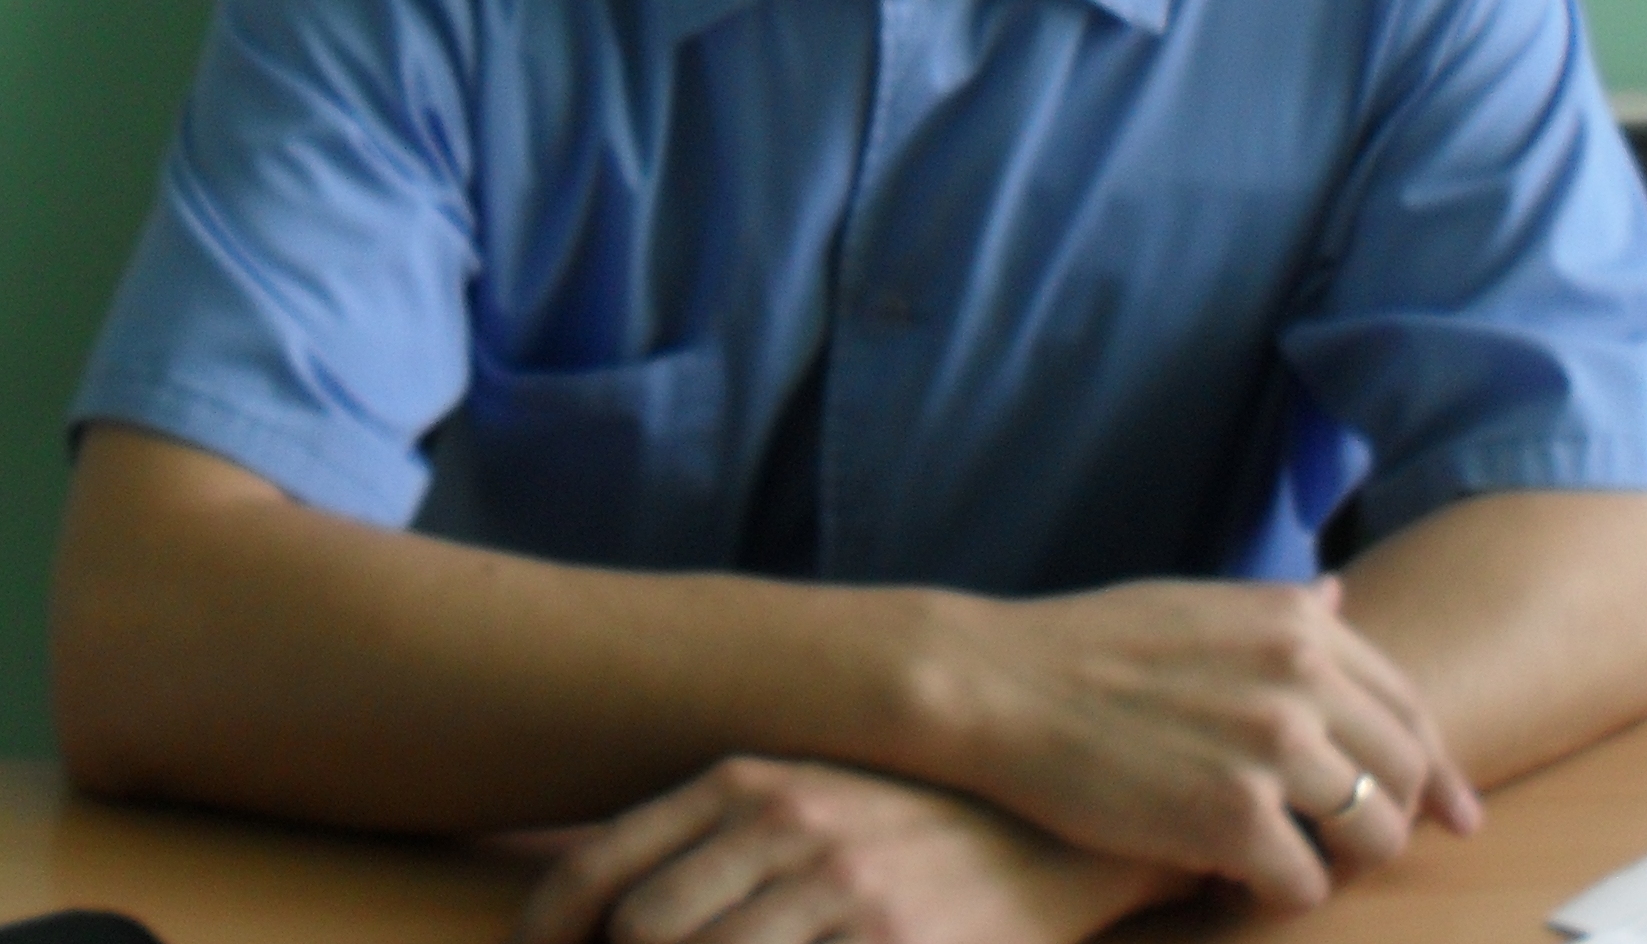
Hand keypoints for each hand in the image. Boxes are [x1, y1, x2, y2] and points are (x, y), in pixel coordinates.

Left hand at [510, 757, 1190, 943]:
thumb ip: (705, 835)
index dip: (541, 943)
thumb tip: (602, 918)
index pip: (592, 875)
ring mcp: (842, 890)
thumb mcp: (798, 794)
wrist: (1044, 828)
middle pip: (642, 935)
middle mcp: (784, 823)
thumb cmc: (898, 820)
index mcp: (743, 779)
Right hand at [924, 573, 1481, 908]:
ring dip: (1337, 862)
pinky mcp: (1237, 820)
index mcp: (1296, 621)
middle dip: (1388, 821)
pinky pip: (1305, 886)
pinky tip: (1233, 880)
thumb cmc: (1090, 645)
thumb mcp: (1197, 605)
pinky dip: (1276, 894)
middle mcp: (1302, 676)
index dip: (1437, 767)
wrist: (1003, 684)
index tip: (1455, 812)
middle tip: (1348, 850)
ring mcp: (1274, 748)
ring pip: (1372, 837)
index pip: (1407, 705)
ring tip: (1287, 860)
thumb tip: (1344, 597)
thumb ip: (1281, 613)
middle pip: (1404, 776)